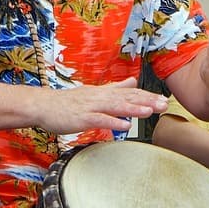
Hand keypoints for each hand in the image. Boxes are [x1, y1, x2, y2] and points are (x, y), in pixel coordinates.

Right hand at [38, 77, 166, 134]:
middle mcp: (100, 97)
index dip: (148, 97)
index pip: (130, 94)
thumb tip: (133, 82)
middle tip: (164, 105)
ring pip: (115, 107)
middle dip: (146, 102)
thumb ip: (115, 88)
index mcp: (105, 93)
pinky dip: (112, 122)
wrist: (43, 105)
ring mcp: (91, 107)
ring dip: (133, 109)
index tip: (164, 100)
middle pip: (126, 98)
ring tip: (150, 112)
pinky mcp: (82, 117)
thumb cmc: (69, 102)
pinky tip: (125, 126)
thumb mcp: (95, 92)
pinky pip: (99, 119)